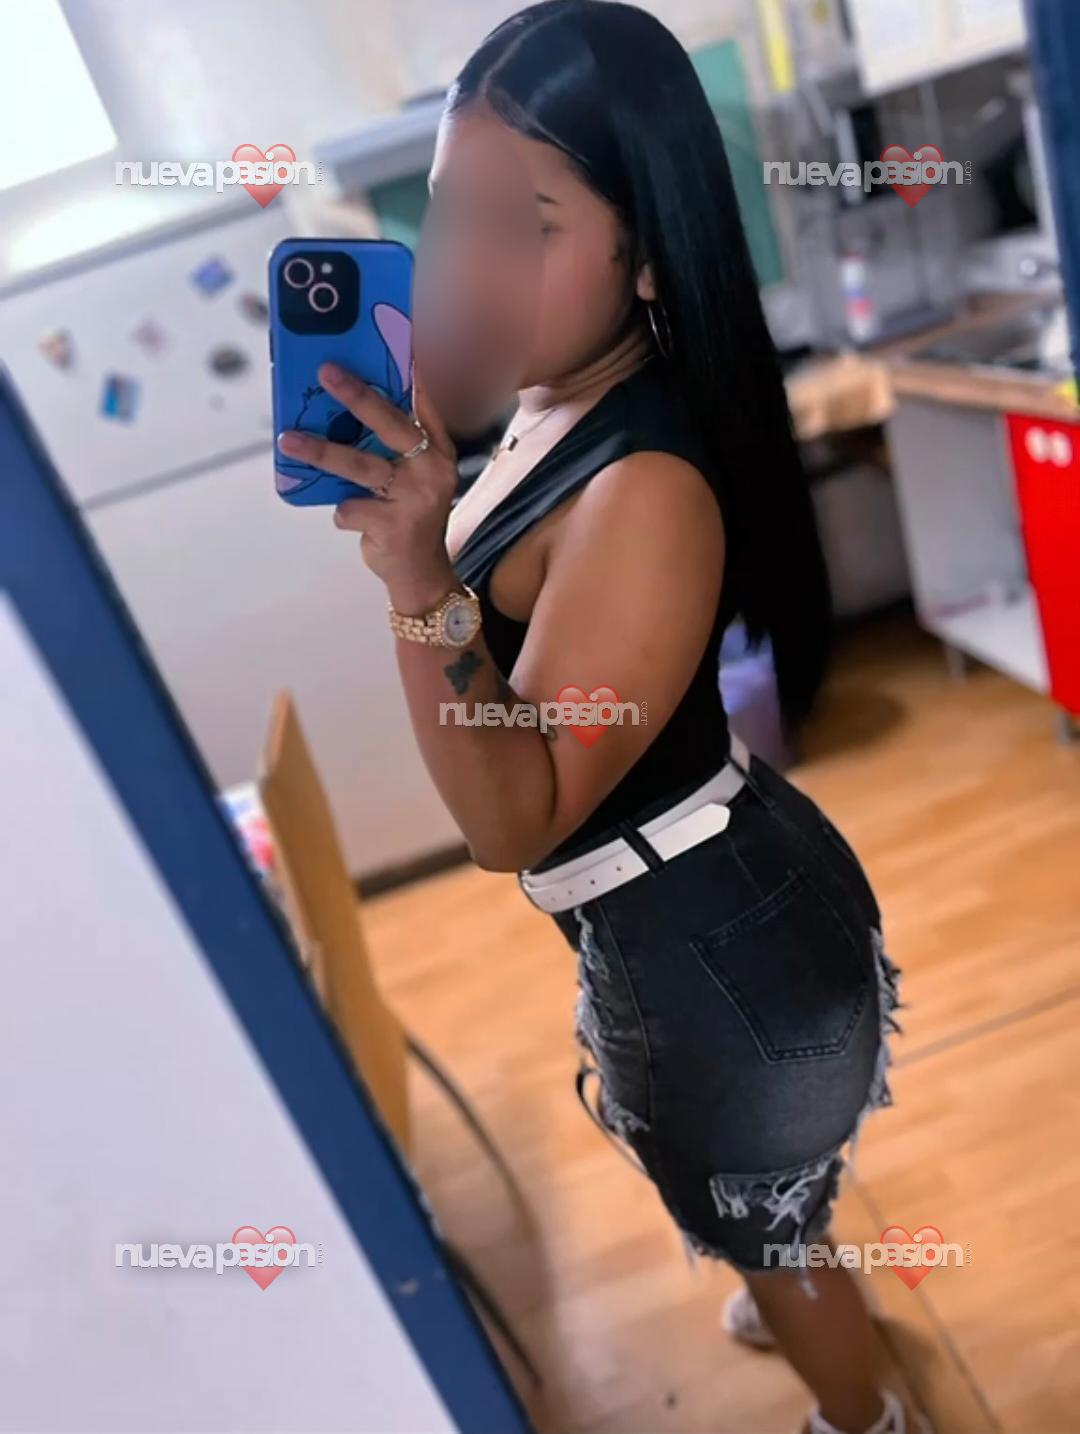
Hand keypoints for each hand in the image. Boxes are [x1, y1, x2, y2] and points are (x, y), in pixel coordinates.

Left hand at [276, 361, 459, 604]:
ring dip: (320, 451)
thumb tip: (343, 402)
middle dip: (355, 395)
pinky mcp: (393, 525)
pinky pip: (349, 507)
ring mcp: (414, 497)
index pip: (422, 401)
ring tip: (288, 440)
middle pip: (389, 423)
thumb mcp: (412, 475)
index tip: (395, 339)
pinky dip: (341, 511)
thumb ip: (392, 444)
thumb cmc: (408, 514)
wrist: (421, 573)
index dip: (409, 370)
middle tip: (325, 372)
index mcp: (437, 449)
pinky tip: (349, 517)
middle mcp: (431, 468)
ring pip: (359, 465)